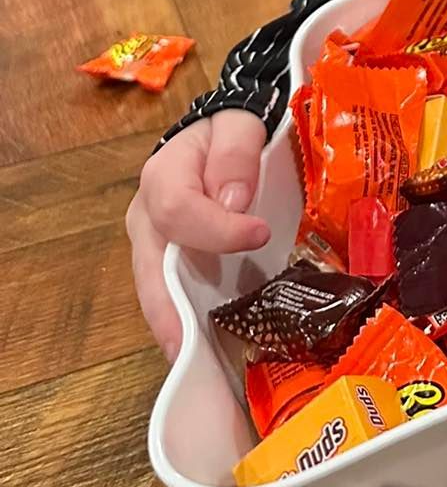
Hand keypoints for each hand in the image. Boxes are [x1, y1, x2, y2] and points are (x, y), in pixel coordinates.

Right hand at [126, 111, 270, 357]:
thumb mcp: (237, 123)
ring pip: (157, 291)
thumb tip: (234, 201)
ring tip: (197, 363)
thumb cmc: (229, 130)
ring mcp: (155, 246)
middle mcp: (148, 216)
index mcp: (164, 177)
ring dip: (176, 327)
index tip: (259, 235)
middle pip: (151, 270)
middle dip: (167, 312)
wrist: (220, 133)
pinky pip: (173, 295)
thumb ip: (236, 153)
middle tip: (187, 351)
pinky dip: (186, 322)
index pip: (177, 211)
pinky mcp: (170, 263)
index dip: (215, 228)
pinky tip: (207, 348)